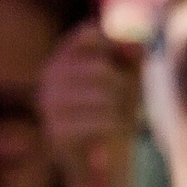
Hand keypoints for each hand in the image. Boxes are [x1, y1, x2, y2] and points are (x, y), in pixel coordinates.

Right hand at [39, 21, 141, 186]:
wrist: (104, 152)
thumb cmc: (119, 103)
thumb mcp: (130, 71)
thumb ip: (133, 51)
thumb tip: (137, 44)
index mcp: (64, 56)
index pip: (88, 33)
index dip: (116, 42)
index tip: (134, 56)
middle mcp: (49, 77)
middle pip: (100, 69)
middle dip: (123, 85)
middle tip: (127, 99)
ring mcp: (48, 104)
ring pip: (102, 94)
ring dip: (121, 107)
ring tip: (118, 116)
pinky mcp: (55, 131)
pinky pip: (101, 120)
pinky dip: (115, 125)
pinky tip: (109, 132)